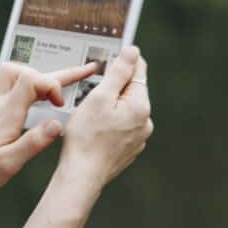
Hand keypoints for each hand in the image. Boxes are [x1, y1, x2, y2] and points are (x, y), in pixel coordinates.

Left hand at [0, 61, 98, 197]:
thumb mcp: (9, 164)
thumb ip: (33, 143)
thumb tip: (57, 124)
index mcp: (6, 113)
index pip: (32, 80)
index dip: (53, 85)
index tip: (61, 105)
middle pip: (26, 72)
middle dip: (56, 72)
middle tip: (84, 70)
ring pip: (8, 71)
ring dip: (30, 73)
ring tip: (49, 85)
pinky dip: (7, 81)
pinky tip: (14, 92)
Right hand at [57, 45, 152, 191]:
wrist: (82, 175)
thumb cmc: (87, 136)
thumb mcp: (99, 97)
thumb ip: (118, 73)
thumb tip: (132, 51)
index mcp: (141, 106)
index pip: (138, 70)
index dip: (122, 60)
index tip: (107, 57)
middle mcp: (145, 122)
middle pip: (131, 90)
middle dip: (113, 85)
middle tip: (91, 89)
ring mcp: (138, 137)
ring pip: (125, 109)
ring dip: (110, 104)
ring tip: (89, 111)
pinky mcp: (129, 149)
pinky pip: (121, 125)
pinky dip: (109, 121)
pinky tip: (93, 127)